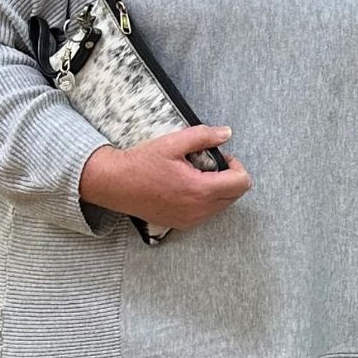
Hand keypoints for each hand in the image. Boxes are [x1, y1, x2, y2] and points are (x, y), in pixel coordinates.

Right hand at [79, 126, 251, 231]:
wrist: (115, 184)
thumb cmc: (141, 164)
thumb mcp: (173, 143)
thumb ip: (204, 136)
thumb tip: (226, 133)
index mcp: (200, 190)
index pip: (241, 183)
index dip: (237, 166)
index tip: (222, 157)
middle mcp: (198, 210)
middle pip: (235, 196)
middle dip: (230, 178)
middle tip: (210, 164)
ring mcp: (190, 220)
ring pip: (222, 205)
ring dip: (218, 189)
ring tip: (197, 174)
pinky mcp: (182, 224)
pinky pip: (207, 213)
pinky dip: (206, 200)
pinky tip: (188, 187)